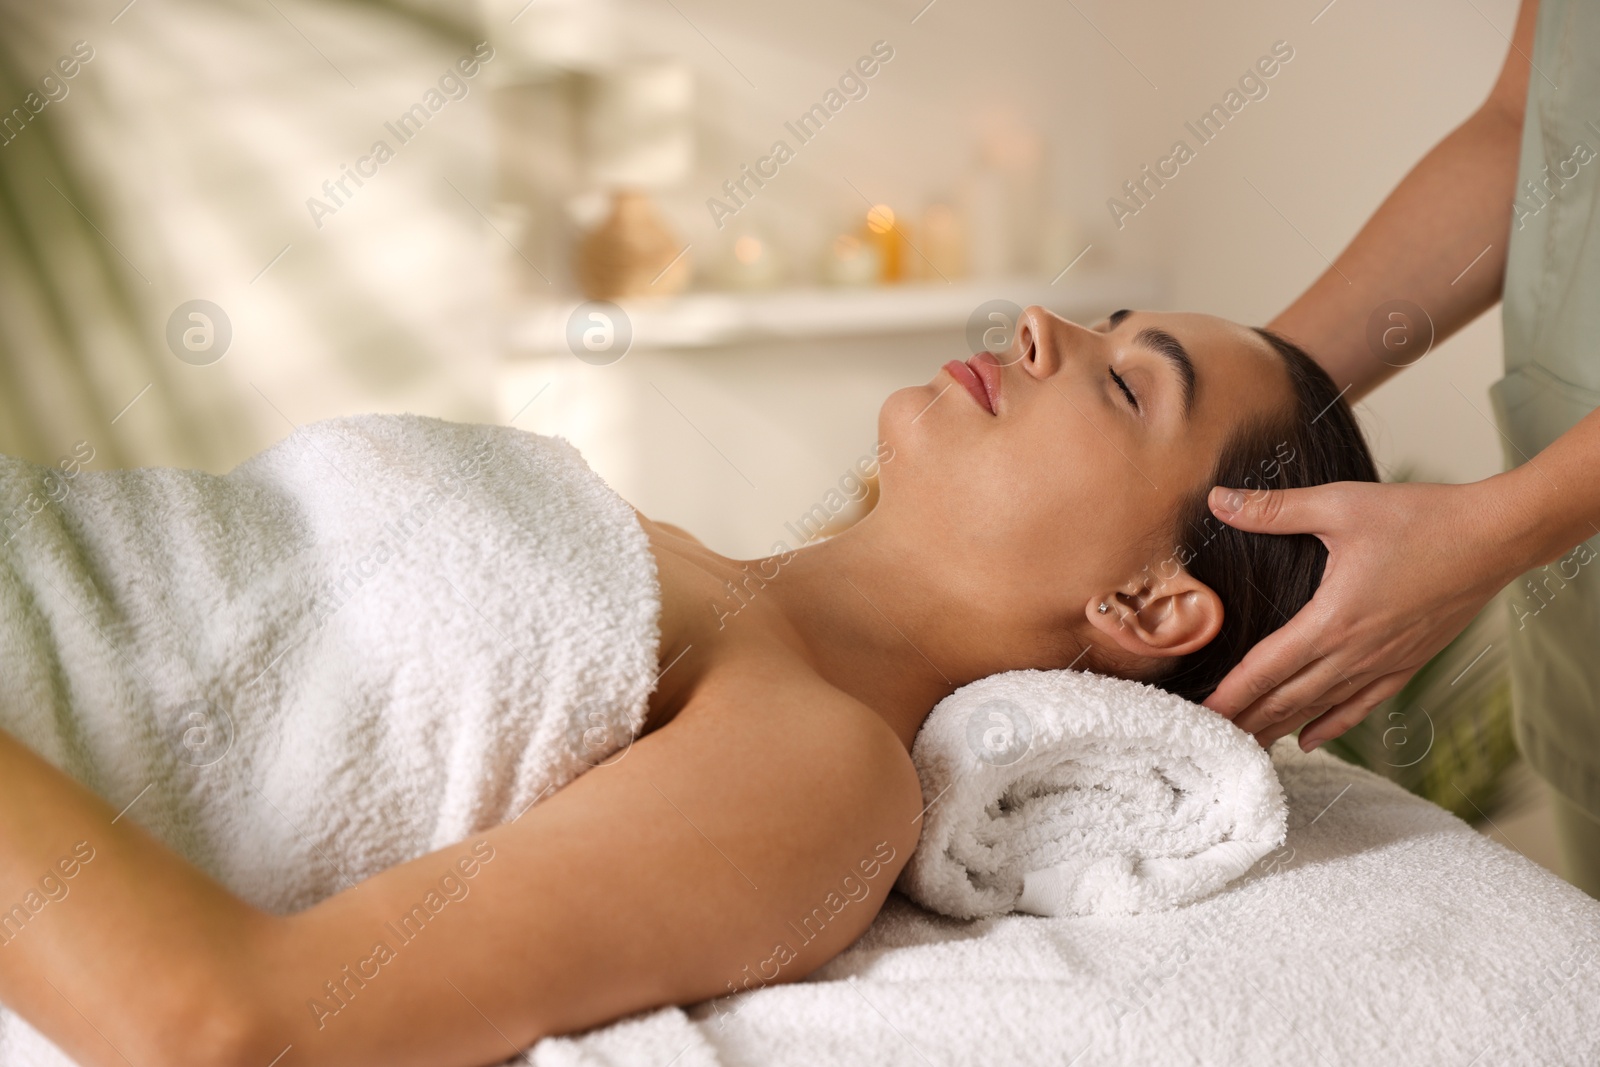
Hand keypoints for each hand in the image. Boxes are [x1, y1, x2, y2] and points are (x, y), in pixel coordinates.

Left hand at [1200, 477, 1529, 750]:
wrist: (1495, 537)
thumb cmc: (1421, 518)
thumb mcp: (1340, 505)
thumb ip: (1275, 509)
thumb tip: (1218, 500)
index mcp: (1333, 619)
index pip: (1266, 669)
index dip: (1230, 695)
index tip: (1200, 715)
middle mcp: (1356, 652)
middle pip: (1287, 699)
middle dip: (1246, 721)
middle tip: (1210, 741)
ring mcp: (1384, 663)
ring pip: (1320, 708)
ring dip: (1280, 729)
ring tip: (1245, 748)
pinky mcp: (1408, 663)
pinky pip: (1361, 706)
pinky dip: (1331, 725)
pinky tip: (1308, 739)